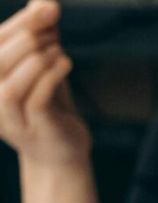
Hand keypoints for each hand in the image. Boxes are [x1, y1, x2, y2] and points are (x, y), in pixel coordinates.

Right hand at [0, 0, 89, 164]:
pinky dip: (51, 76)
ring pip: (11, 83)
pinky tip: (65, 64)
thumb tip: (44, 3)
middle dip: (30, 37)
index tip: (48, 8)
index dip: (21, 23)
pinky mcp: (32, 129)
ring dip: (39, 59)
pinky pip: (36, 99)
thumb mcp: (43, 65)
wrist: (62, 150)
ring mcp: (9, 118)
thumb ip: (41, 36)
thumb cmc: (49, 104)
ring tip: (59, 52)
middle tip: (56, 32)